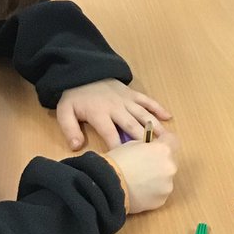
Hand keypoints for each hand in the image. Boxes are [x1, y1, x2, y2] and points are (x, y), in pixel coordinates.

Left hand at [57, 79, 173, 150]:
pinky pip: (147, 100)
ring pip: (143, 114)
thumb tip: (76, 147)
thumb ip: (69, 129)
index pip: (111, 134)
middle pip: (132, 125)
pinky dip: (158, 108)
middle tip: (154, 153)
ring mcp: (126, 99)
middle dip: (143, 139)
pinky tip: (168, 117)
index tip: (128, 161)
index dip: (119, 147)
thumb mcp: (64, 112)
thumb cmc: (75, 96)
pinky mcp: (132, 93)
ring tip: (166, 140)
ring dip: (155, 126)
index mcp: (100, 113)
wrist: (82, 72)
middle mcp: (116, 107)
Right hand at [107, 130, 178, 213]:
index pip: (172, 140)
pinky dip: (152, 192)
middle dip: (160, 162)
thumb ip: (146, 147)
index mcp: (163, 149)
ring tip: (139, 182)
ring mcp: (167, 185)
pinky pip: (159, 193)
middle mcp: (170, 167)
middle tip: (144, 167)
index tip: (157, 145)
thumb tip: (150, 150)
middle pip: (170, 161)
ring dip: (157, 179)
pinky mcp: (161, 200)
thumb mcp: (131, 145)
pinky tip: (138, 192)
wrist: (106, 186)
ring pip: (165, 179)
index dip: (164, 142)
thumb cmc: (116, 162)